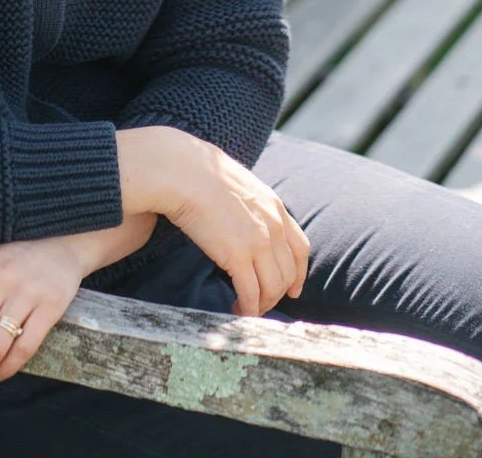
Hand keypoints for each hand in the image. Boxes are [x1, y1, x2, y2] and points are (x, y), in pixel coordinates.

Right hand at [162, 131, 309, 317]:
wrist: (182, 173)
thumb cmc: (198, 172)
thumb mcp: (238, 182)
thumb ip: (249, 202)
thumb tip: (240, 212)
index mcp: (274, 206)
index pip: (300, 248)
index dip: (298, 273)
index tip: (292, 290)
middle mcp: (273, 226)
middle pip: (287, 273)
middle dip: (276, 294)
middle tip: (260, 304)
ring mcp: (258, 242)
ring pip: (272, 288)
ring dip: (261, 305)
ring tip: (245, 309)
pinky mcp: (237, 257)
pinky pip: (251, 293)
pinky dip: (248, 309)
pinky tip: (237, 310)